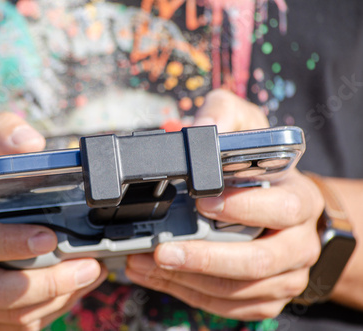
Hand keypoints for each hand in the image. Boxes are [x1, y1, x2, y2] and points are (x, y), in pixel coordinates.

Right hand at [0, 113, 107, 329]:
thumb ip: (2, 133)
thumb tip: (32, 143)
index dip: (10, 243)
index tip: (51, 236)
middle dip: (49, 283)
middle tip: (89, 266)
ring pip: (9, 315)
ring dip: (55, 300)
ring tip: (88, 276)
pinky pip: (10, 328)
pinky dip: (46, 314)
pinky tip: (68, 292)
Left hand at [126, 89, 323, 319]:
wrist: (284, 211)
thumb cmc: (263, 171)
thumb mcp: (248, 128)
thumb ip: (227, 115)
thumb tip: (205, 126)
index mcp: (300, 200)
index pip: (280, 208)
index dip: (243, 208)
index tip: (202, 202)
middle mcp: (299, 243)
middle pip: (258, 261)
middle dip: (205, 258)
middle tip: (162, 250)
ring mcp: (284, 276)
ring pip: (237, 290)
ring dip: (187, 280)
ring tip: (144, 264)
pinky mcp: (265, 297)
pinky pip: (228, 305)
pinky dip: (189, 293)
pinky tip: (159, 276)